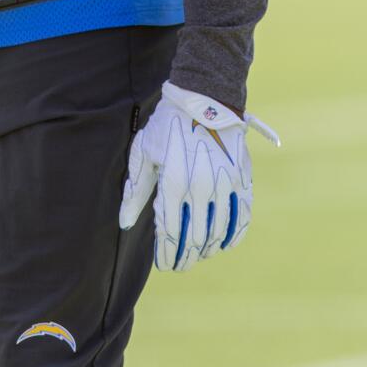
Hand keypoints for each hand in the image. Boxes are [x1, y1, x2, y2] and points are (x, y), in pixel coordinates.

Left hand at [117, 81, 280, 271]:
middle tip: (180, 265)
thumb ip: (135, 191)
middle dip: (185, 257)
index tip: (164, 264)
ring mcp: (224, 185)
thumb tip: (125, 223)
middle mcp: (200, 188)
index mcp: (173, 184)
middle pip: (194, 238)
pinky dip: (233, 235)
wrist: (204, 100)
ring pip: (217, 232)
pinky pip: (242, 217)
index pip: (170, 233)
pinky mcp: (242, 180)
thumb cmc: (167, 127)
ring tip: (198, 255)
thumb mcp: (144, 154)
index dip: (167, 254)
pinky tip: (224, 244)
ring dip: (206, 249)